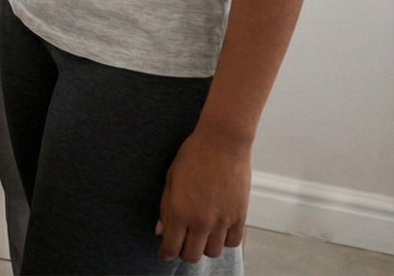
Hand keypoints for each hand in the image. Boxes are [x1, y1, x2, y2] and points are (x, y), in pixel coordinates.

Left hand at [156, 125, 250, 262]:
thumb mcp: (171, 178)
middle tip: (181, 242)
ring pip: (213, 252)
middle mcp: (201, 221)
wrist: (222, 143)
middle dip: (183, 252)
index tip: (165, 252)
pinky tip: (218, 229)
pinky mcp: (239, 217)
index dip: (166, 253)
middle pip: (192, 256)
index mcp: (180, 211)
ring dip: (204, 246)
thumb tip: (160, 230)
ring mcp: (222, 221)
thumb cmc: (192, 155)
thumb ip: (166, 207)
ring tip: (200, 233)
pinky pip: (232, 242)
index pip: (171, 247)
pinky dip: (224, 240)